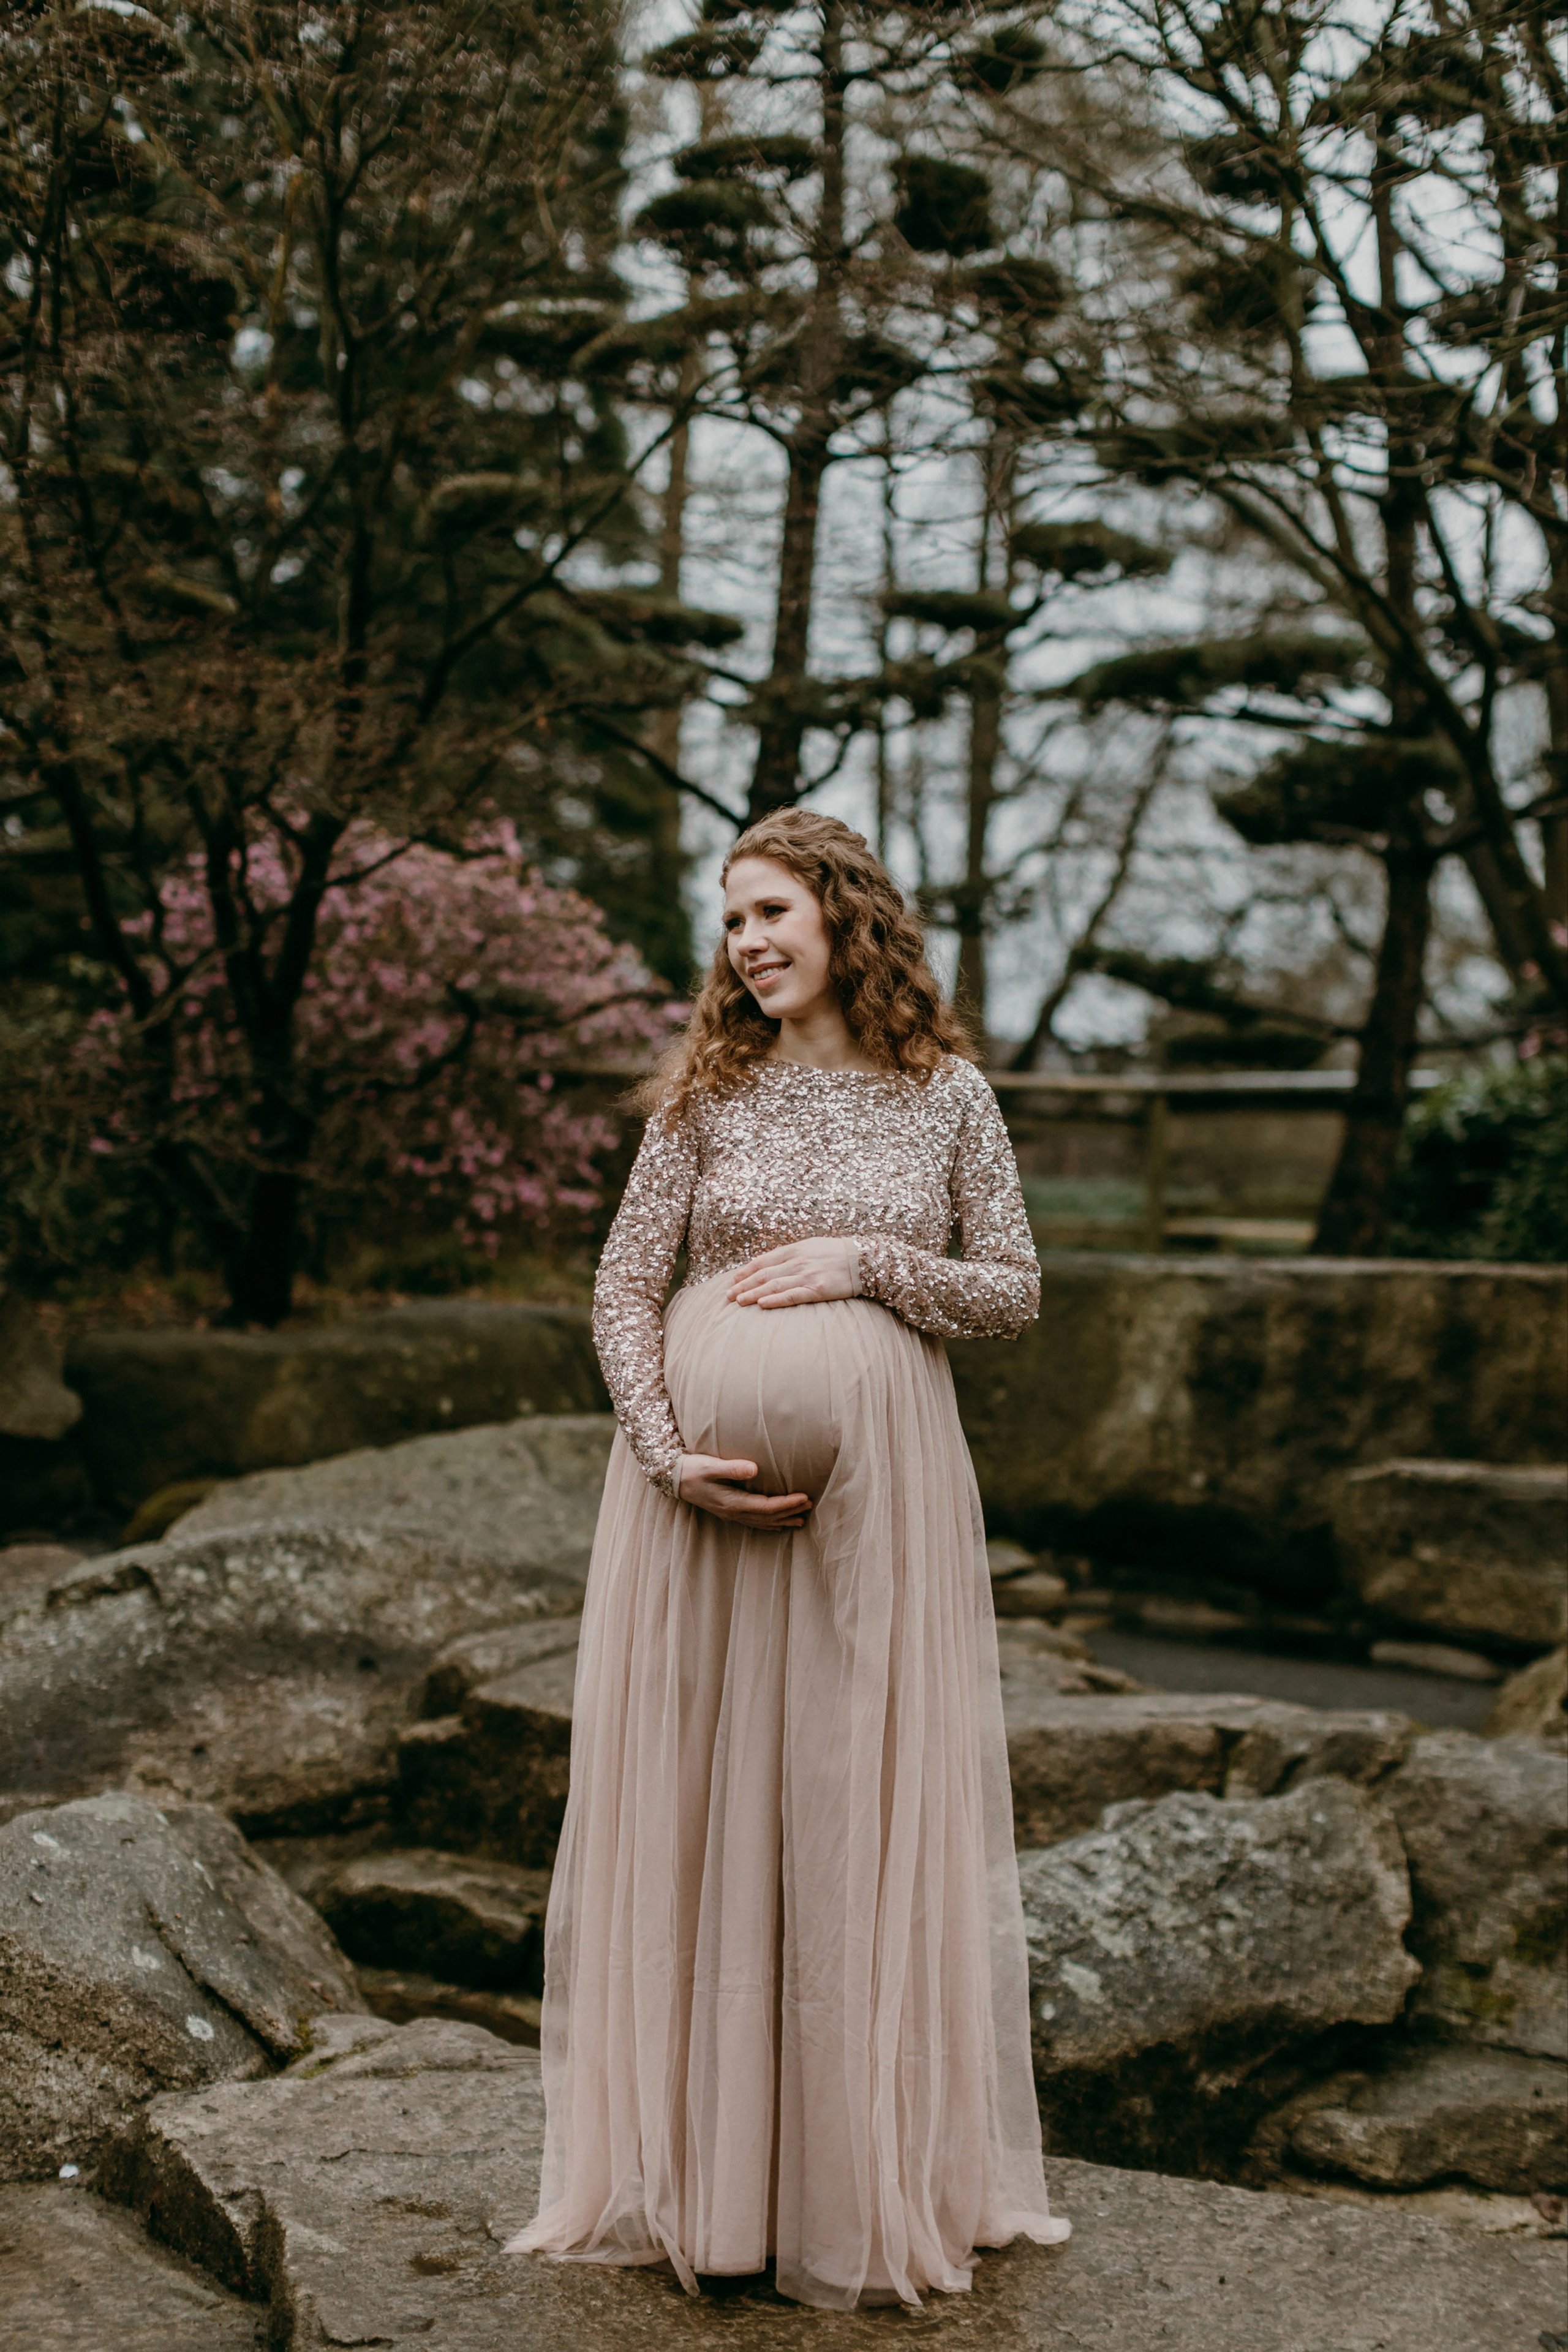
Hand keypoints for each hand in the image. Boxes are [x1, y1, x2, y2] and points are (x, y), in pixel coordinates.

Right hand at [676, 1453, 812, 1529]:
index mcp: (732, 1502)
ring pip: (763, 1522)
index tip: (804, 1497)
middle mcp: (734, 1512)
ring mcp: (731, 1514)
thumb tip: (754, 1469)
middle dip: (790, 1512)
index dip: (787, 1504)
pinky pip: (754, 1522)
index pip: (766, 1506)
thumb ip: (732, 1468)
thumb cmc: (693, 1469)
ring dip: (783, 1520)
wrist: (674, 1479)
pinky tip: (777, 1524)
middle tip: (810, 1505)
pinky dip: (769, 1524)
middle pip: (768, 1516)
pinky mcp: (728, 1511)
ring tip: (801, 1519)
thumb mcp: (711, 1466)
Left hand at [726, 1237, 859, 1310]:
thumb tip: (772, 1263)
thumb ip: (792, 1253)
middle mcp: (798, 1261)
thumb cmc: (837, 1253)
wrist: (864, 1259)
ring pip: (773, 1285)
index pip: (763, 1261)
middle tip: (729, 1296)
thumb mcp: (812, 1246)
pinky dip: (775, 1300)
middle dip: (744, 1285)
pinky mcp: (818, 1289)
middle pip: (764, 1274)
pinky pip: (792, 1295)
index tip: (733, 1280)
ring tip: (738, 1302)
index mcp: (795, 1249)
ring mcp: (807, 1275)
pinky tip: (762, 1304)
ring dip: (753, 1294)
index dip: (746, 1271)